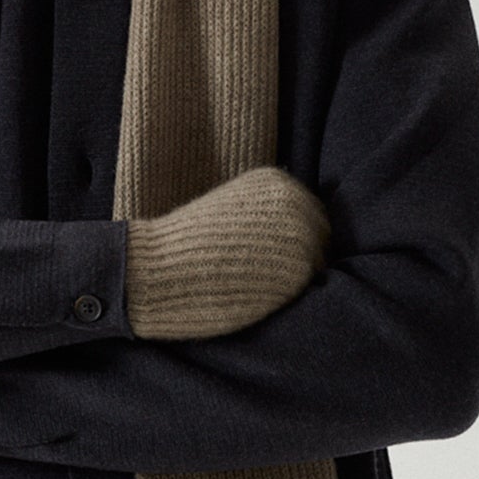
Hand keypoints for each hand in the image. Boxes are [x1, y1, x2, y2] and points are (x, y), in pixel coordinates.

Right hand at [124, 164, 331, 341]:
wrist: (157, 269)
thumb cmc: (185, 247)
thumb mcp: (229, 209)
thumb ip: (264, 213)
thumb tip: (293, 232)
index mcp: (275, 182)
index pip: (306, 212)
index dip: (290, 238)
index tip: (266, 254)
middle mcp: (295, 201)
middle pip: (320, 235)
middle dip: (299, 256)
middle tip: (265, 276)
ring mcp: (301, 233)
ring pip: (318, 263)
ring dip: (295, 278)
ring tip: (256, 285)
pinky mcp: (299, 269)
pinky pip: (309, 287)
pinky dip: (289, 295)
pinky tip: (257, 295)